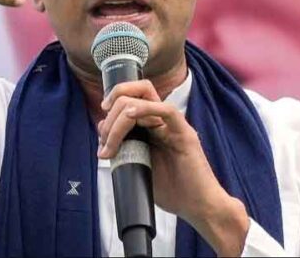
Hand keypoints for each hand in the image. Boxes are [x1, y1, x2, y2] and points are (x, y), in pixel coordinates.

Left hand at [97, 80, 249, 253]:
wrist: (197, 207)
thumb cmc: (172, 189)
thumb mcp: (137, 164)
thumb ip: (122, 147)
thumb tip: (102, 130)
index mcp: (152, 124)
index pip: (132, 96)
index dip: (112, 101)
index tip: (101, 126)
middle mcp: (162, 120)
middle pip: (134, 93)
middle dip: (111, 116)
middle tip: (105, 143)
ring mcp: (174, 125)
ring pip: (144, 99)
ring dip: (119, 120)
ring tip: (111, 146)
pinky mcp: (185, 134)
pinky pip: (167, 110)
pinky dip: (145, 109)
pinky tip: (130, 117)